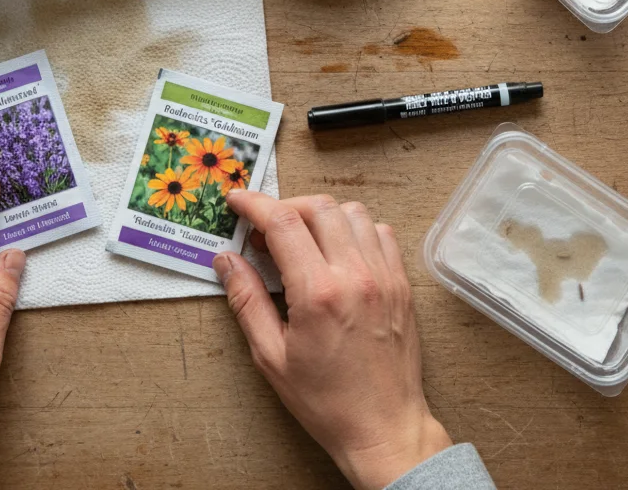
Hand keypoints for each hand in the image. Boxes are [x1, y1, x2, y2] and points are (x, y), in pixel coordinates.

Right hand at [215, 191, 451, 489]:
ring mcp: (384, 277)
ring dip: (322, 215)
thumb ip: (246, 300)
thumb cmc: (327, 400)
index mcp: (318, 292)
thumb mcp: (271, 356)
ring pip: (353, 213)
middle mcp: (356, 275)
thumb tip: (226, 260)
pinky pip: (381, 233)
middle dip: (286, 206)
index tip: (237, 200)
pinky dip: (355, 230)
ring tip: (302, 240)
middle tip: (265, 228)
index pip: (283, 222)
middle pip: (319, 207)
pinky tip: (339, 253)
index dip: (254, 203)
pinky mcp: (401, 284)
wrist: (383, 426)